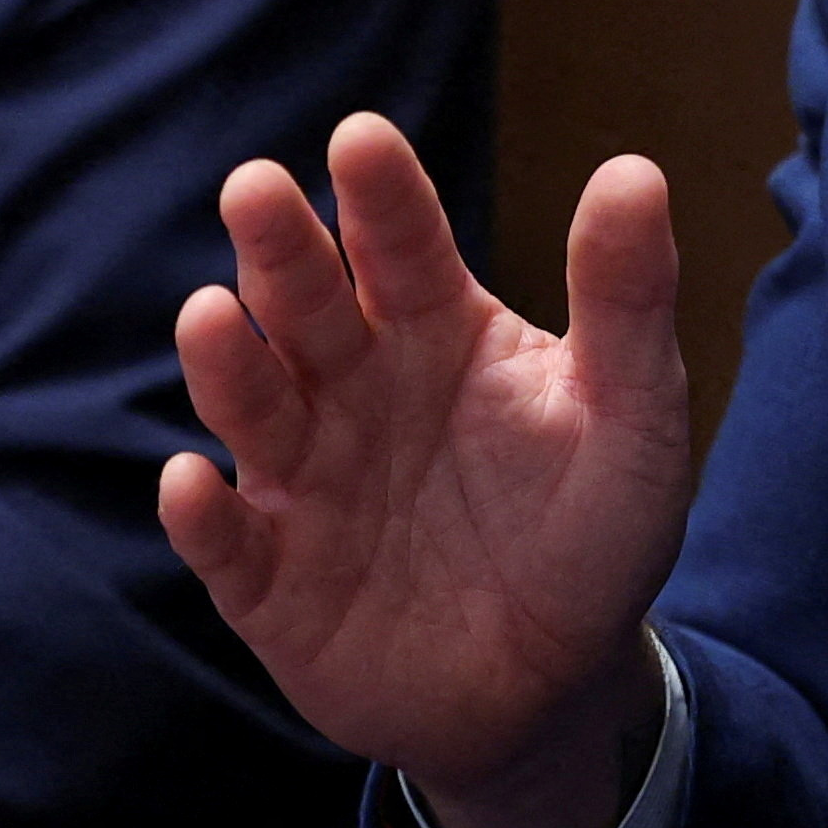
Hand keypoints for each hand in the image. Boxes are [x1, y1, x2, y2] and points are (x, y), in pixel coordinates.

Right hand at [161, 113, 691, 827]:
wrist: (557, 688)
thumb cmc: (589, 529)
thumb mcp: (632, 415)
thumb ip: (626, 300)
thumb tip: (635, 170)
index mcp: (434, 328)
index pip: (401, 245)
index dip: (380, 196)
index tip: (360, 139)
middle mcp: (352, 388)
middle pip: (304, 306)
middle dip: (278, 251)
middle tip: (254, 190)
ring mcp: (305, 483)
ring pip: (251, 408)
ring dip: (226, 363)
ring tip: (211, 316)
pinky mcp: (273, 584)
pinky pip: (229, 546)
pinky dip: (203, 517)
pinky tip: (191, 483)